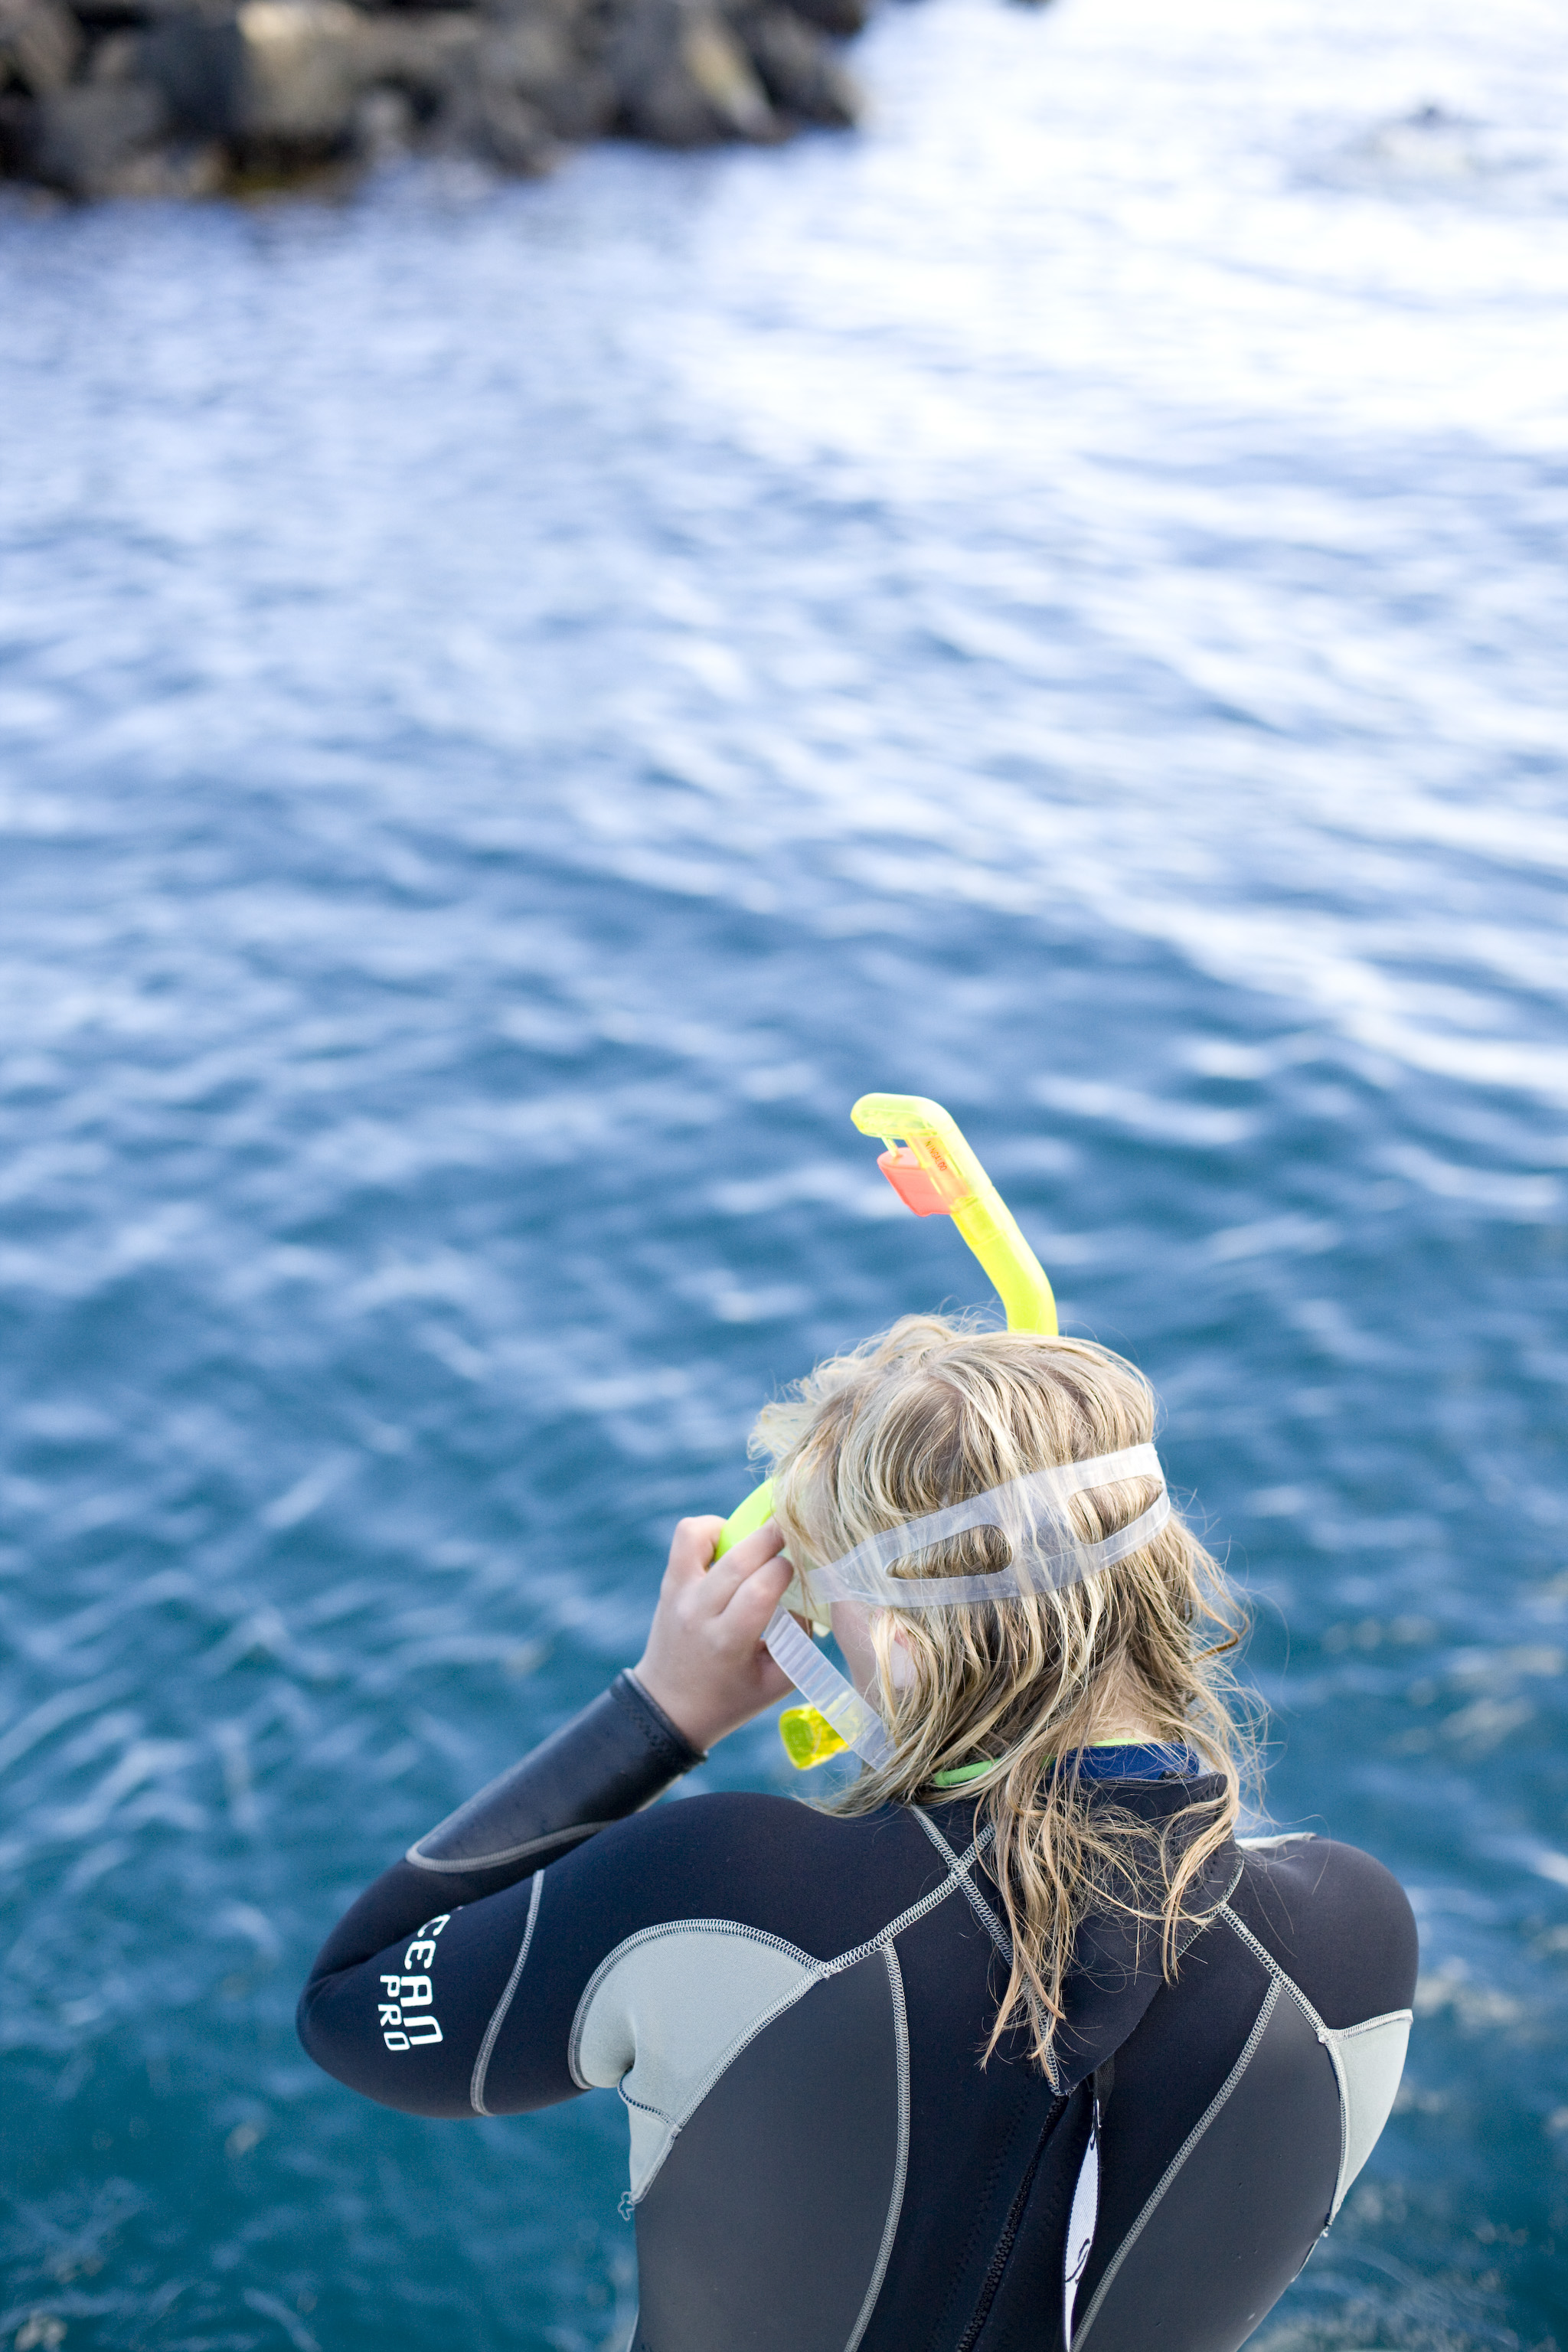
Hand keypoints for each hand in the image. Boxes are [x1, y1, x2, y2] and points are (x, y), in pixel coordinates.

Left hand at [631, 1515, 795, 1752]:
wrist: (669, 1708)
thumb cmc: (731, 1698)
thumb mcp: (777, 1682)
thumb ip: (800, 1639)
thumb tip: (810, 1593)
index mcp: (728, 1642)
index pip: (760, 1589)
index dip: (786, 1569)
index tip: (800, 1568)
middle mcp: (699, 1613)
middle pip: (739, 1558)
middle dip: (773, 1536)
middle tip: (794, 1531)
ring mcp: (679, 1593)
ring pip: (703, 1536)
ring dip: (738, 1528)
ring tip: (756, 1544)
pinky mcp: (669, 1582)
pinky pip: (686, 1537)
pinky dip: (710, 1530)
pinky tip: (729, 1547)